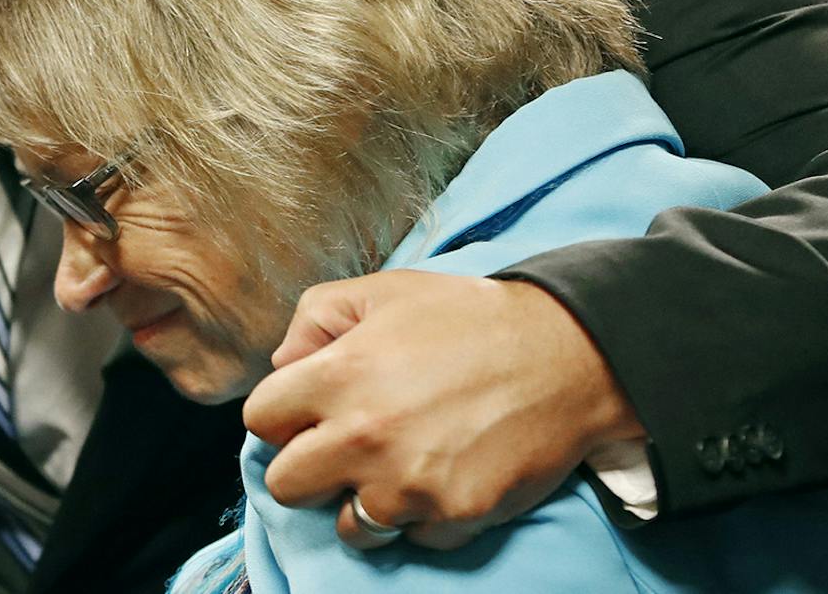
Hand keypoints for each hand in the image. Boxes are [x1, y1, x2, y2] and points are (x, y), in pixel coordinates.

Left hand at [243, 271, 644, 550]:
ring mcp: (408, 484)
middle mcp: (363, 437)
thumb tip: (282, 364)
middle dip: (308, 467)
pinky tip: (445, 472)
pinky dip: (423, 514)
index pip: (260, 420)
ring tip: (398, 463)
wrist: (568, 355)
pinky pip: (412, 536)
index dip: (284, 414)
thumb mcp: (384, 291)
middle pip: (285, 485)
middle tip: (344, 446)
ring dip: (363, 501)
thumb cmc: (471, 318)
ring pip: (347, 527)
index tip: (311, 412)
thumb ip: (315, 319)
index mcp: (338, 376)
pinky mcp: (453, 516)